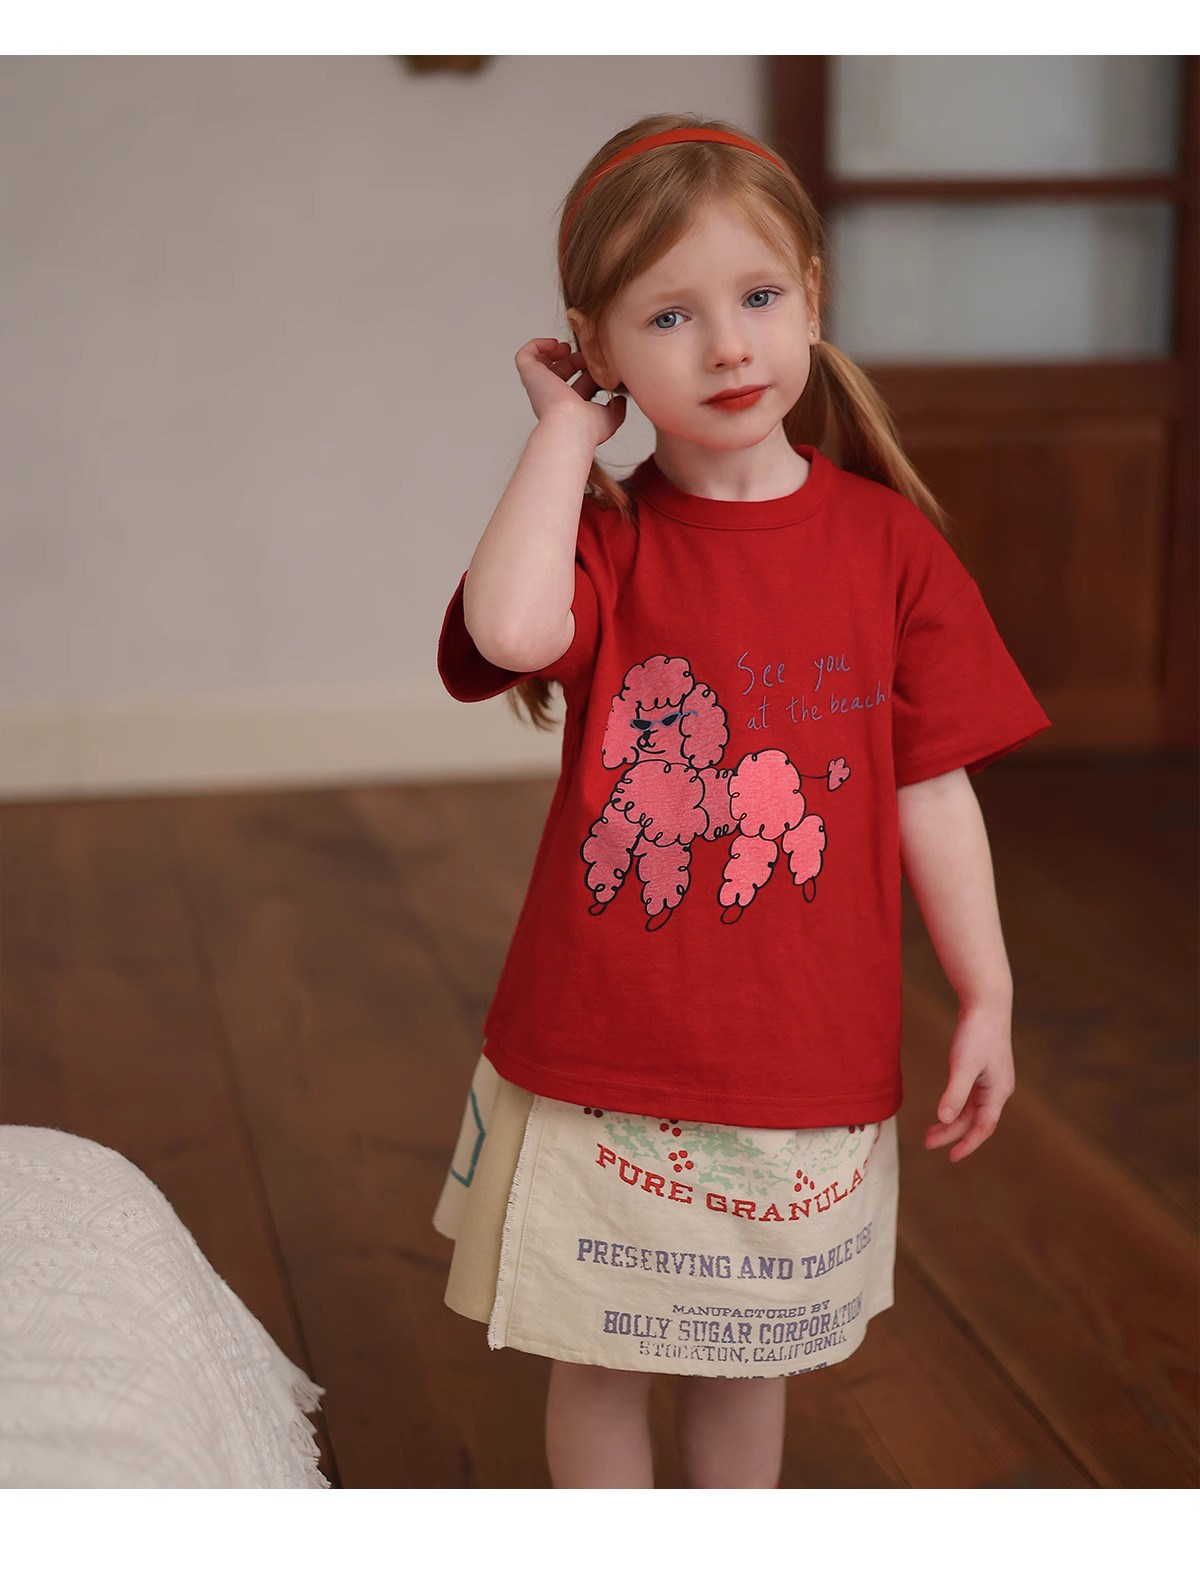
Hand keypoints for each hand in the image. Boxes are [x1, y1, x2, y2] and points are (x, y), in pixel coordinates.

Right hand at [514, 337, 626, 448]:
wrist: (571, 426)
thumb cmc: (586, 428)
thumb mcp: (609, 417)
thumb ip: (617, 408)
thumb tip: (621, 399)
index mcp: (567, 406)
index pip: (576, 384)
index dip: (587, 371)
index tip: (599, 367)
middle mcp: (551, 396)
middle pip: (560, 372)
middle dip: (573, 360)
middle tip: (587, 357)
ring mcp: (538, 385)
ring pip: (540, 363)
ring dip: (555, 351)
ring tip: (567, 348)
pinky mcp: (529, 374)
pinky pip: (526, 354)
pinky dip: (538, 344)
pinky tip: (555, 345)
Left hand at [923, 1002, 1014, 1162]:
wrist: (987, 1003)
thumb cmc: (977, 1032)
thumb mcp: (964, 1065)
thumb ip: (955, 1093)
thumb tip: (944, 1119)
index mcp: (998, 1092)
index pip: (983, 1127)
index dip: (967, 1144)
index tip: (950, 1157)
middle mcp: (998, 1090)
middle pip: (975, 1121)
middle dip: (952, 1134)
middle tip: (927, 1143)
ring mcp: (992, 1080)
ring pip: (971, 1110)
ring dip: (952, 1122)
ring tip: (931, 1132)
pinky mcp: (984, 1071)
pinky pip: (970, 1097)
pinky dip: (956, 1107)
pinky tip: (944, 1110)